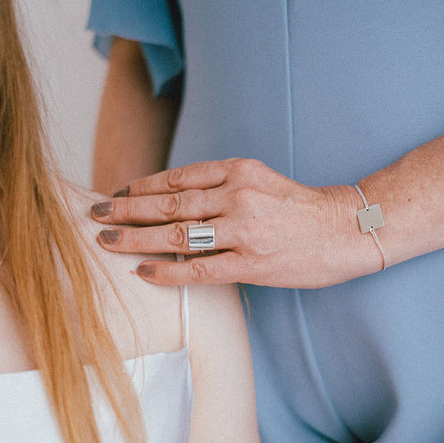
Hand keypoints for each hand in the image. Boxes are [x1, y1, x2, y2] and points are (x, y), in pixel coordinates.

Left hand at [90, 158, 371, 286]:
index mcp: (238, 171)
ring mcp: (244, 231)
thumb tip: (176, 199)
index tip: (117, 191)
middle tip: (94, 213)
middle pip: (169, 204)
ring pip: (177, 235)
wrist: (349, 229)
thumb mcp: (262, 180)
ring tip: (106, 239)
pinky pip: (199, 270)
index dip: (142, 186)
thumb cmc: (303, 208)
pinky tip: (142, 271)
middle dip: (126, 209)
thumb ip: (223, 186)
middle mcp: (237, 196)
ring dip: (136, 237)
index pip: (178, 178)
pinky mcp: (252, 264)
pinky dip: (167, 271)